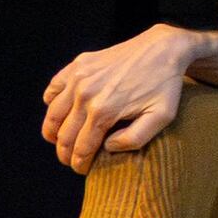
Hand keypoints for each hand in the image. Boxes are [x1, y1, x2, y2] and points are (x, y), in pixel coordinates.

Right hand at [41, 25, 196, 172]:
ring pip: (52, 115)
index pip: (81, 148)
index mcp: (103, 110)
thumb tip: (107, 147)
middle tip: (71, 160)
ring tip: (61, 142)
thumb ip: (134, 139)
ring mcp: (78, 77)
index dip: (79, 163)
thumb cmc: (165, 85)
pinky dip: (52, 105)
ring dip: (53, 134)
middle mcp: (85, 94)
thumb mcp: (161, 117)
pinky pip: (53, 89)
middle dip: (65, 153)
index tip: (82, 169)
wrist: (164, 48)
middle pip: (63, 135)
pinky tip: (62, 113)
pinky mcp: (78, 64)